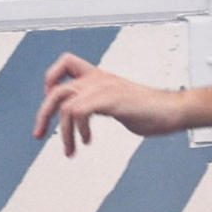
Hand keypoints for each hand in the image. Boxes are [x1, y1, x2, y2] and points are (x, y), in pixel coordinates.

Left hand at [32, 53, 184, 155]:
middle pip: (55, 89)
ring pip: (63, 103)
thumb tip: (87, 119)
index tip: (49, 99)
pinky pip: (77, 112)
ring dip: (62, 131)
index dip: (51, 78)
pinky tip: (86, 141)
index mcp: (100, 76)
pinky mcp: (108, 100)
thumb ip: (101, 105)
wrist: (172, 110)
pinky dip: (77, 130)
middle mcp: (98, 79)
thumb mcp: (119, 103)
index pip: (66, 63)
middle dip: (43, 114)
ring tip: (69, 148)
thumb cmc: (152, 109)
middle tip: (39, 134)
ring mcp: (102, 88)